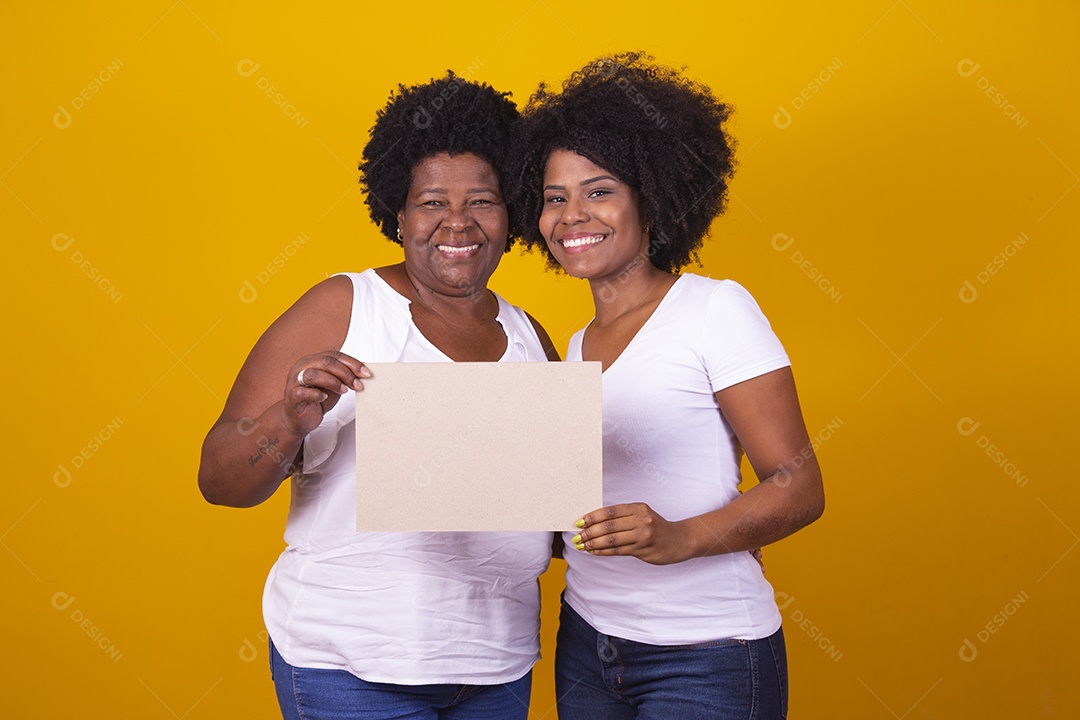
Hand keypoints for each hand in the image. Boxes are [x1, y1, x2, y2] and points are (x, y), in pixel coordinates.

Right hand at [286, 351, 369, 434]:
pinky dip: (316, 394)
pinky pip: (302, 392)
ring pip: (313, 374)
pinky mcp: (291, 396)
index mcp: (313, 360)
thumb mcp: (334, 386)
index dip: (352, 363)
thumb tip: (363, 369)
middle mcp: (302, 367)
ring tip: (344, 391)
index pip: (334, 355)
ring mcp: (294, 381)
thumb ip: (344, 376)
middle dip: (346, 373)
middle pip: (326, 362)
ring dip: (332, 382)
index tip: (365, 373)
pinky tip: (324, 398)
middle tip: (358, 385)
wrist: (299, 419)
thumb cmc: (316, 400)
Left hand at [571, 503, 689, 564]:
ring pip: (612, 539)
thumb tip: (595, 522)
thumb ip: (623, 517)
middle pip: (609, 526)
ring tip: (582, 545)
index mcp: (638, 508)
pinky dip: (603, 551)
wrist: (679, 540)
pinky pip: (618, 551)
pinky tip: (594, 552)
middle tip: (577, 536)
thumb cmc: (656, 527)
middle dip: (590, 532)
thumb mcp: (642, 515)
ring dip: (594, 543)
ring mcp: (643, 535)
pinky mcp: (643, 549)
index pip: (610, 511)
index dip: (593, 517)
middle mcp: (641, 520)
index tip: (579, 522)